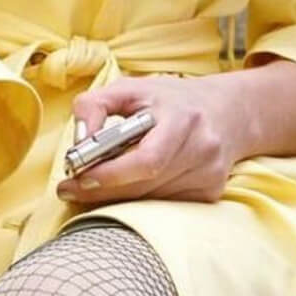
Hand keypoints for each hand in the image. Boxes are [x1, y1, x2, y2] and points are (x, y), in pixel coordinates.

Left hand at [55, 73, 250, 205]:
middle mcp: (202, 148)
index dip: (110, 174)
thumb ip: (96, 105)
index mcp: (183, 117)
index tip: (77, 177)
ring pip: (152, 201)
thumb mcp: (131, 88)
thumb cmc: (169, 99)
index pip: (147, 159)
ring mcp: (210, 174)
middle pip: (146, 185)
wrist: (226, 110)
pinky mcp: (211, 193)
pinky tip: (126, 188)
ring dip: (118, 198)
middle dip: (102, 190)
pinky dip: (140, 202)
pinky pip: (166, 207)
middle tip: (69, 189)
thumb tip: (79, 141)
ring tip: (91, 187)